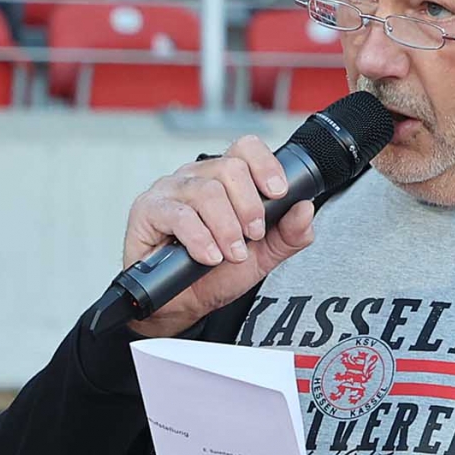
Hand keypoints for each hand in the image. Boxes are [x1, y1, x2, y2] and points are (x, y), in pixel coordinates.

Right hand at [122, 135, 316, 337]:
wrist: (179, 305)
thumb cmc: (213, 273)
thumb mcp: (261, 257)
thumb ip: (287, 235)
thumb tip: (306, 209)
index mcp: (223, 179)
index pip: (245, 149)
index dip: (266, 165)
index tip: (279, 193)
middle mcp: (196, 177)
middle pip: (229, 168)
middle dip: (250, 206)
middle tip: (253, 236)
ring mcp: (169, 190)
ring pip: (206, 191)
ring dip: (226, 227)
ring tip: (231, 253)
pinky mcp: (147, 210)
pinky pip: (178, 215)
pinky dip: (200, 238)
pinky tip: (209, 256)